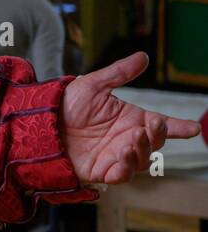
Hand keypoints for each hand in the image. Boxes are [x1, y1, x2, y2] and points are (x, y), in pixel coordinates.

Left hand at [62, 52, 200, 184]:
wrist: (39, 123)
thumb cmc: (65, 103)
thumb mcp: (93, 85)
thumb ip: (119, 73)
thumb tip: (143, 56)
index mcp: (129, 119)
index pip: (160, 124)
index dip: (179, 127)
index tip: (194, 128)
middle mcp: (126, 138)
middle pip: (155, 142)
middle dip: (159, 134)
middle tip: (153, 123)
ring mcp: (116, 156)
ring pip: (142, 159)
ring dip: (143, 149)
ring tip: (134, 136)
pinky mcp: (102, 171)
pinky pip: (122, 174)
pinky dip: (127, 166)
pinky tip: (124, 153)